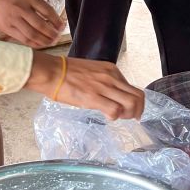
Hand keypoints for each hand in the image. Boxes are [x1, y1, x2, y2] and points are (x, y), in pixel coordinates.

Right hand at [0, 0, 63, 48]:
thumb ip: (41, 6)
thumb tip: (55, 21)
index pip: (47, 11)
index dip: (57, 21)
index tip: (62, 26)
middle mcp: (21, 9)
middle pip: (40, 25)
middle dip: (52, 33)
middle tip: (58, 36)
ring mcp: (13, 20)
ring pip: (32, 35)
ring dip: (44, 41)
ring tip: (52, 42)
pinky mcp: (8, 29)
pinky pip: (24, 40)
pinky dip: (35, 44)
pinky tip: (41, 44)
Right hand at [25, 52, 144, 119]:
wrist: (52, 71)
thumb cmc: (66, 72)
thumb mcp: (92, 72)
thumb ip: (104, 82)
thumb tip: (109, 96)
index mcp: (111, 70)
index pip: (133, 88)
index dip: (136, 103)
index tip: (132, 111)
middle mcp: (111, 77)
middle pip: (138, 96)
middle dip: (138, 111)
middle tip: (131, 118)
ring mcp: (104, 87)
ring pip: (131, 104)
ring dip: (128, 115)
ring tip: (119, 118)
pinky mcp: (94, 97)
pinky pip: (115, 110)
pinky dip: (115, 117)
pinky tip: (107, 117)